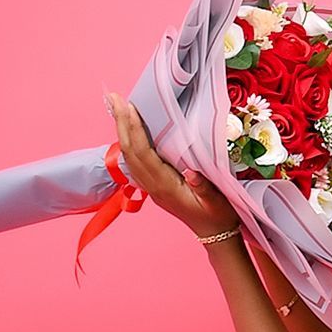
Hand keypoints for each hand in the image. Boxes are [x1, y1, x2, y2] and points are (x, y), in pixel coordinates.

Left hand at [104, 91, 239, 240]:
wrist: (215, 235)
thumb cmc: (218, 216)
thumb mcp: (217, 203)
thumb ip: (204, 188)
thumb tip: (191, 172)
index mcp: (165, 186)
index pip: (143, 154)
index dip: (135, 130)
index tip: (130, 107)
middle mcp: (153, 186)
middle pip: (130, 151)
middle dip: (120, 123)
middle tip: (113, 97)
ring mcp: (151, 186)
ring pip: (129, 155)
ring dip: (122, 130)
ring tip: (117, 107)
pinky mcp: (154, 185)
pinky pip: (135, 161)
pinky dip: (130, 141)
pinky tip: (129, 130)